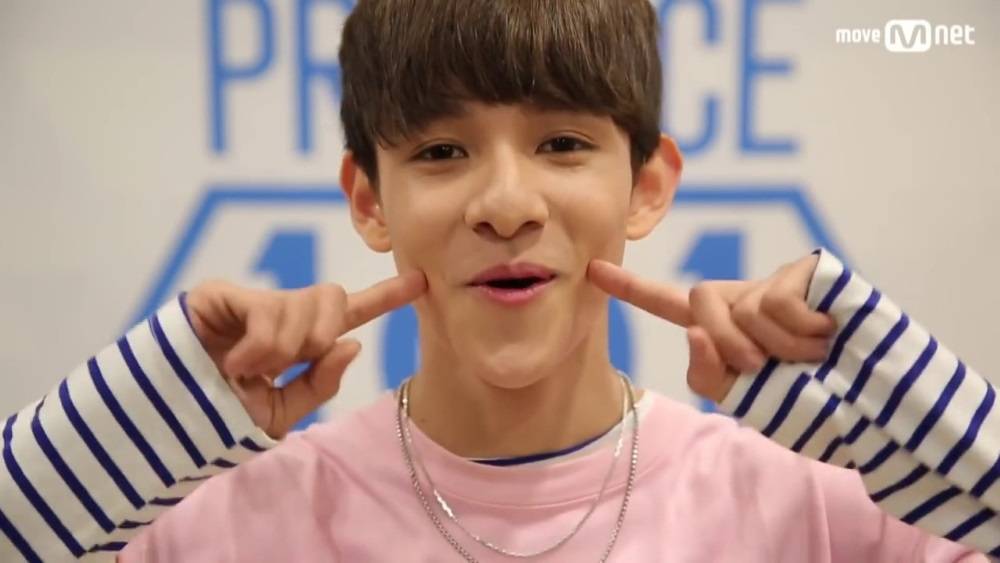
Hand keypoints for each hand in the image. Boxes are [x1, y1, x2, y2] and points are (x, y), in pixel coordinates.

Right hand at [185, 272, 426, 436]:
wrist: (165, 428)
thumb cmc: (218, 420)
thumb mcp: (279, 414)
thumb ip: (319, 382)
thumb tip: (351, 343)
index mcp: (298, 341)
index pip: (349, 314)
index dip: (386, 296)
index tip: (422, 281)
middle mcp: (280, 315)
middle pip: (333, 298)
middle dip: (321, 335)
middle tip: (287, 364)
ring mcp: (250, 301)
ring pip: (304, 304)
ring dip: (285, 348)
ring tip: (248, 370)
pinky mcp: (221, 294)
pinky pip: (269, 309)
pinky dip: (261, 345)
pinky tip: (236, 363)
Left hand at [587, 254, 834, 403]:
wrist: (875, 407)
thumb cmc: (812, 403)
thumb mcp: (748, 401)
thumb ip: (710, 373)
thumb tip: (695, 330)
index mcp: (724, 329)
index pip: (668, 305)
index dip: (631, 288)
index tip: (592, 270)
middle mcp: (743, 299)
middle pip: (699, 301)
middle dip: (731, 345)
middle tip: (771, 366)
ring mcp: (775, 282)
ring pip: (741, 308)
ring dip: (779, 349)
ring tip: (813, 355)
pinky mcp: (807, 271)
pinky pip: (778, 303)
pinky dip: (802, 334)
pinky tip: (829, 337)